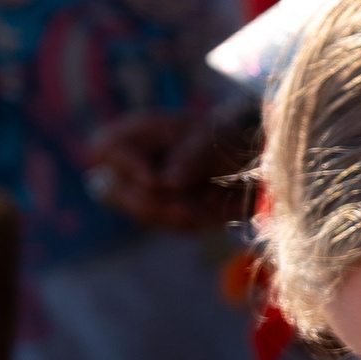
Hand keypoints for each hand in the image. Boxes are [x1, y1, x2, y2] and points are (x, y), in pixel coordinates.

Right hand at [85, 109, 256, 231]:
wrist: (257, 157)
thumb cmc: (229, 133)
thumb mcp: (214, 136)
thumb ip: (190, 156)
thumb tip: (166, 182)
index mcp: (138, 133)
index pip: (103, 149)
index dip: (124, 168)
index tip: (156, 181)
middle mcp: (136, 162)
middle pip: (114, 192)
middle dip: (153, 204)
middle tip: (187, 207)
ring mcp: (148, 190)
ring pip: (146, 214)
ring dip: (180, 216)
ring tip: (211, 203)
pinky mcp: (168, 211)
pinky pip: (174, 226)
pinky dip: (196, 222)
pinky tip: (214, 210)